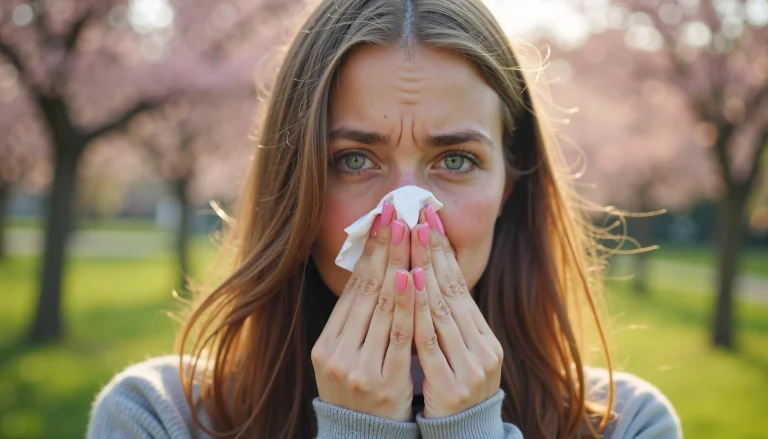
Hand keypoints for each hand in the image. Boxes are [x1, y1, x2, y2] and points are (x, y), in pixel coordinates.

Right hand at [311, 202, 415, 420]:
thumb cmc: (363, 391)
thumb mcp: (349, 356)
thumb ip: (358, 320)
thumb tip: (372, 268)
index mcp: (327, 344)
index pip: (352, 290)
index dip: (367, 252)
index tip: (380, 219)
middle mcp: (337, 354)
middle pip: (366, 291)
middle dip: (383, 248)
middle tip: (395, 212)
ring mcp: (358, 368)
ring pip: (381, 307)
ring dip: (396, 265)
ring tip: (406, 231)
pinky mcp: (382, 381)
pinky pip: (398, 335)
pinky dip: (406, 304)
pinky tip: (412, 276)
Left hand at [409, 204, 503, 418]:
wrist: (460, 437)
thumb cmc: (450, 391)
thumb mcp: (456, 354)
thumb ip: (446, 321)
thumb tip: (427, 274)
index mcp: (484, 338)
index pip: (460, 286)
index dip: (443, 252)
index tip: (429, 220)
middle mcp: (483, 349)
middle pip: (452, 291)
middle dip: (432, 252)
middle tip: (418, 216)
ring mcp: (470, 368)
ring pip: (442, 310)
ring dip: (425, 270)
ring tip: (411, 239)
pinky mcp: (450, 386)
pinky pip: (430, 341)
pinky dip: (419, 310)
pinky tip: (408, 284)